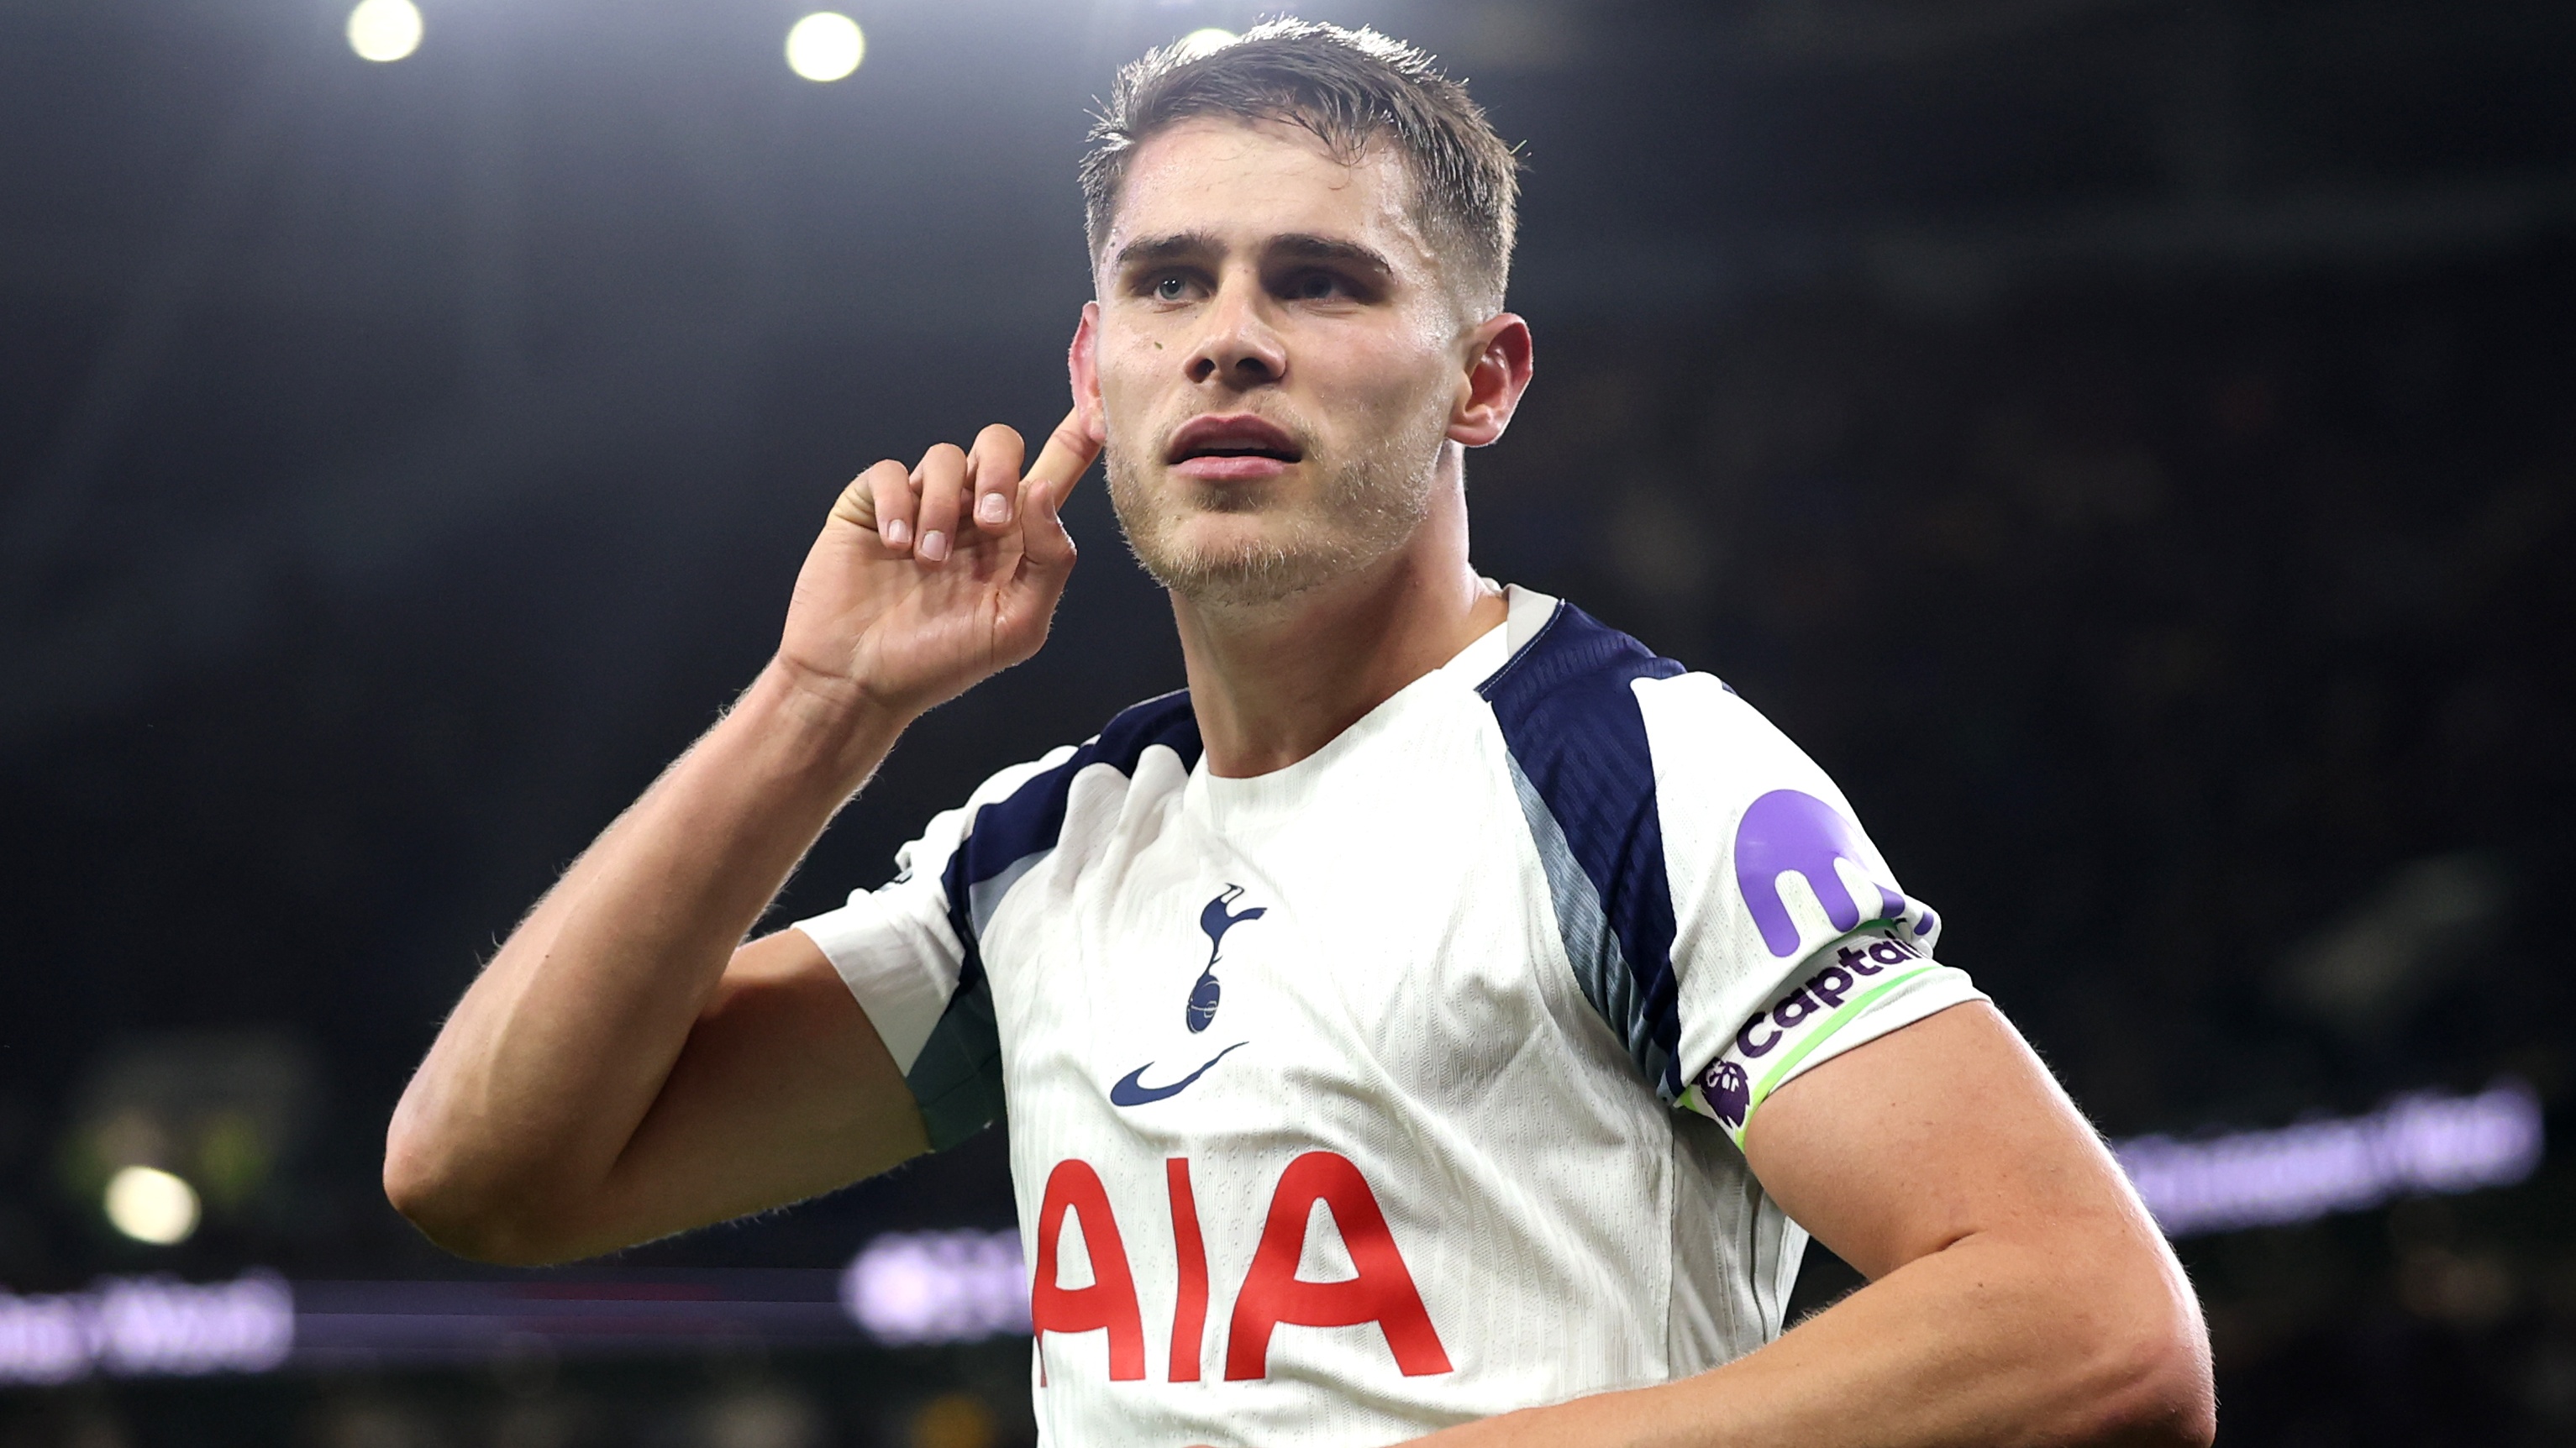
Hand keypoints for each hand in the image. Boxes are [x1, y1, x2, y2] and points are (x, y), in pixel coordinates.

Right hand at [776, 407, 1098, 720]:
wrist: (860, 681)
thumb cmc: (940, 662)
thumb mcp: (1017, 625)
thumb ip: (1048, 560)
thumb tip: (1042, 491)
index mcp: (1016, 538)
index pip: (1055, 471)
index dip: (1079, 434)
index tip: (1099, 407)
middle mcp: (971, 513)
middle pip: (1000, 444)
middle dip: (999, 471)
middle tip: (989, 523)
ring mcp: (921, 505)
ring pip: (944, 457)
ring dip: (942, 506)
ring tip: (927, 560)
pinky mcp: (872, 505)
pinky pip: (891, 472)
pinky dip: (898, 504)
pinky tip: (895, 547)